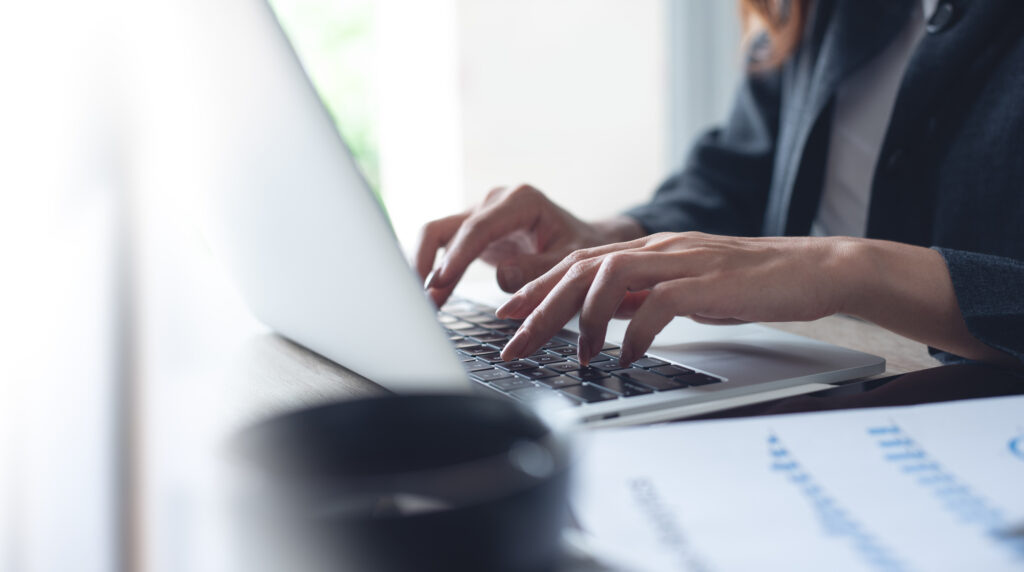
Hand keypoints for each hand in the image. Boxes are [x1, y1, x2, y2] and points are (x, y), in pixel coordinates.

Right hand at [415, 184, 644, 306]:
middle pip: (446, 227)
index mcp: (521, 201)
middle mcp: (496, 201)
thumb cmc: (585, 248)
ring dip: (425, 268)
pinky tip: (432, 297)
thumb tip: (501, 277)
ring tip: (424, 303)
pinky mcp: (475, 231)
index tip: (440, 283)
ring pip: (438, 236)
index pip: (478, 228)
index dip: (456, 256)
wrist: (588, 240)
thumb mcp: (572, 260)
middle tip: (422, 299)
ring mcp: (482, 214)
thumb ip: (539, 269)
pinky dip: (436, 271)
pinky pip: (445, 248)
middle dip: (428, 263)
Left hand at [496, 232, 852, 364]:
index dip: (537, 286)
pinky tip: (628, 355)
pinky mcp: (709, 282)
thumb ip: (641, 297)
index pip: (577, 263)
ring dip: (583, 318)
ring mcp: (681, 261)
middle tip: (514, 342)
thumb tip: (600, 316)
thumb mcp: (682, 290)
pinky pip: (659, 302)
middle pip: (580, 270)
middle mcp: (657, 249)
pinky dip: (636, 330)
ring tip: (575, 355)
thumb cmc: (749, 283)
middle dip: (539, 307)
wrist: (813, 269)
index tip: (507, 313)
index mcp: (647, 251)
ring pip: (608, 277)